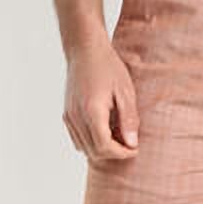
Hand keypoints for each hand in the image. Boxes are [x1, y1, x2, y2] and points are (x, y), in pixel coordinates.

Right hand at [63, 34, 139, 160]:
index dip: (122, 153)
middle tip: (129, 144)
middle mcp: (76, 117)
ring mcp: (69, 116)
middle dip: (113, 153)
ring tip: (118, 136)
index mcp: (92, 111)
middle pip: (94, 152)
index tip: (135, 148)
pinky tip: (105, 129)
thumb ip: (129, 119)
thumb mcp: (125, 91)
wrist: (85, 50)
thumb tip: (132, 144)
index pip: (104, 147)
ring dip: (102, 148)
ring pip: (84, 148)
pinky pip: (77, 138)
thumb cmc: (108, 67)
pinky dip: (91, 141)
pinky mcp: (67, 114)